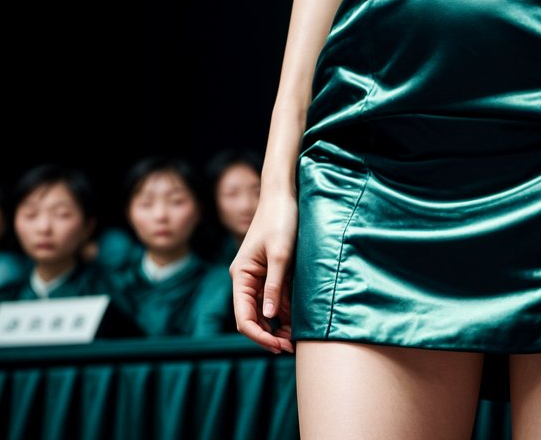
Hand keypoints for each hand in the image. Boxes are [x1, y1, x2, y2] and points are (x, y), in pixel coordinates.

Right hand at [230, 192, 297, 352]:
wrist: (284, 193)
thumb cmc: (280, 219)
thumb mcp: (280, 254)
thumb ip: (273, 286)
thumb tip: (269, 317)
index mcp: (241, 276)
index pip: (243, 317)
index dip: (259, 336)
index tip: (278, 346)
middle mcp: (246, 279)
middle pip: (253, 318)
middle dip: (270, 335)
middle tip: (291, 348)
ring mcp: (259, 277)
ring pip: (265, 311)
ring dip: (279, 326)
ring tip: (297, 339)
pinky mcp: (272, 272)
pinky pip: (275, 298)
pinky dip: (285, 310)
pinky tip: (298, 320)